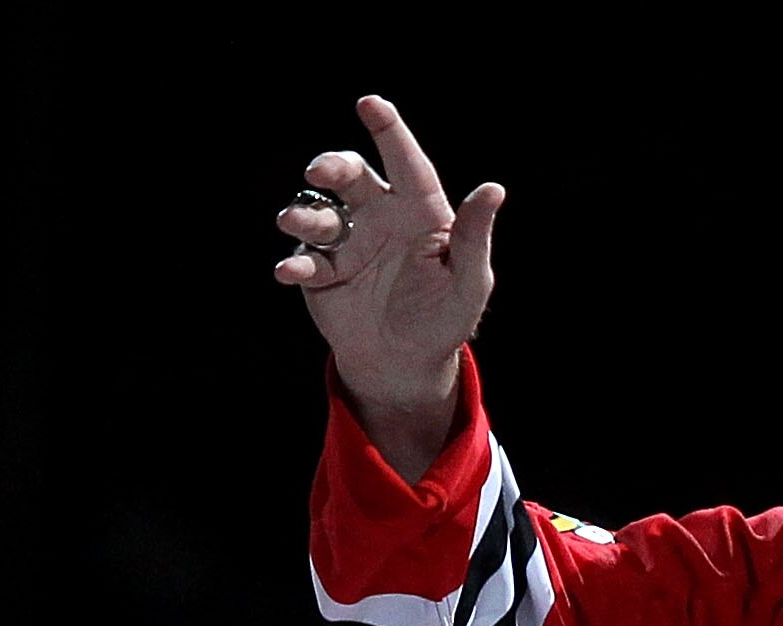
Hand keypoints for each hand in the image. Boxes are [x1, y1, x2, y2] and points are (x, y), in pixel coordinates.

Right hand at [274, 96, 502, 478]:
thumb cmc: (443, 318)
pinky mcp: (322, 270)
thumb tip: (494, 190)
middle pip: (350, 174)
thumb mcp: (468, 283)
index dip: (388, 129)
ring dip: (304, 213)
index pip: (405, 160)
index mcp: (417, 208)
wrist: (405, 364)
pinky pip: (305, 258)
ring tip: (294, 223)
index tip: (370, 103)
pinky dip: (295, 262)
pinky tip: (288, 271)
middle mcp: (378, 214)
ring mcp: (346, 240)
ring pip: (319, 210)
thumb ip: (475, 237)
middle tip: (320, 172)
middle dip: (332, 166)